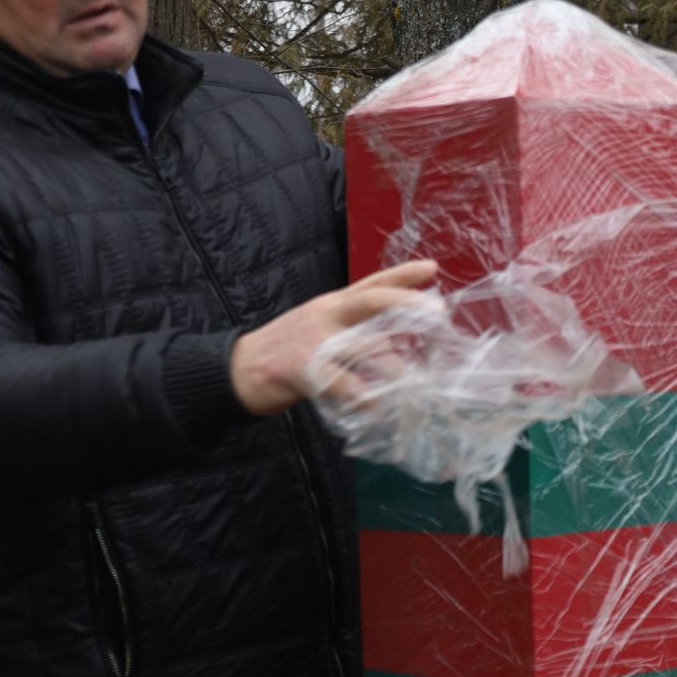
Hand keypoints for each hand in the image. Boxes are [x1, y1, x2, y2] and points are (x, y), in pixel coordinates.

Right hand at [230, 262, 437, 415]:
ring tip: (412, 386)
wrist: (238, 370)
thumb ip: (350, 329)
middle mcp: (327, 316)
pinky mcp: (304, 370)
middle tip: (437, 314)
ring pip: (364, 348)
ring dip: (393, 368)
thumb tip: (393, 341)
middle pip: (371, 302)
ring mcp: (315, 341)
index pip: (371, 284)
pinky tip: (375, 408)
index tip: (432, 269)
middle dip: (406, 305)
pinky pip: (343, 383)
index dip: (402, 275)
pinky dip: (363, 397)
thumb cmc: (285, 351)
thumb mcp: (317, 327)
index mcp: (332, 304)